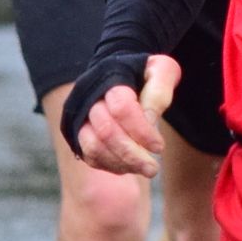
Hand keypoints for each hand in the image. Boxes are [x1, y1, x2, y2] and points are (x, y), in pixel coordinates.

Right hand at [73, 56, 181, 175]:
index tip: (159, 147)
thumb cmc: (145, 74)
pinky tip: (130, 165)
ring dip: (121, 163)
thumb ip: (159, 92)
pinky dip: (111, 166)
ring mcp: (82, 117)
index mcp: (111, 79)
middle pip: (105, 131)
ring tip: (144, 169)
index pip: (121, 108)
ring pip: (94, 147)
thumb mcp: (162, 71)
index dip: (141, 131)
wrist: (121, 74)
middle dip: (131, 154)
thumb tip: (149, 122)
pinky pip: (90, 156)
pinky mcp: (79, 134)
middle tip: (153, 169)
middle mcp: (90, 98)